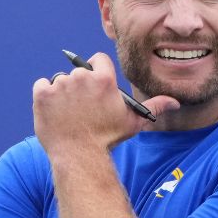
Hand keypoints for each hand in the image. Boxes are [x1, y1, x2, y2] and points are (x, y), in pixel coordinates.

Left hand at [32, 52, 178, 155]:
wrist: (79, 156)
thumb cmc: (108, 139)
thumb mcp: (134, 122)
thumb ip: (153, 107)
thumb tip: (175, 103)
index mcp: (103, 78)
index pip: (98, 60)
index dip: (97, 73)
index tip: (95, 87)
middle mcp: (81, 77)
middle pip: (78, 72)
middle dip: (79, 86)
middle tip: (82, 108)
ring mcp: (60, 85)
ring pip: (59, 81)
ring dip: (62, 93)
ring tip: (68, 114)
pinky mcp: (42, 94)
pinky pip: (41, 86)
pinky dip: (45, 97)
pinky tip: (53, 112)